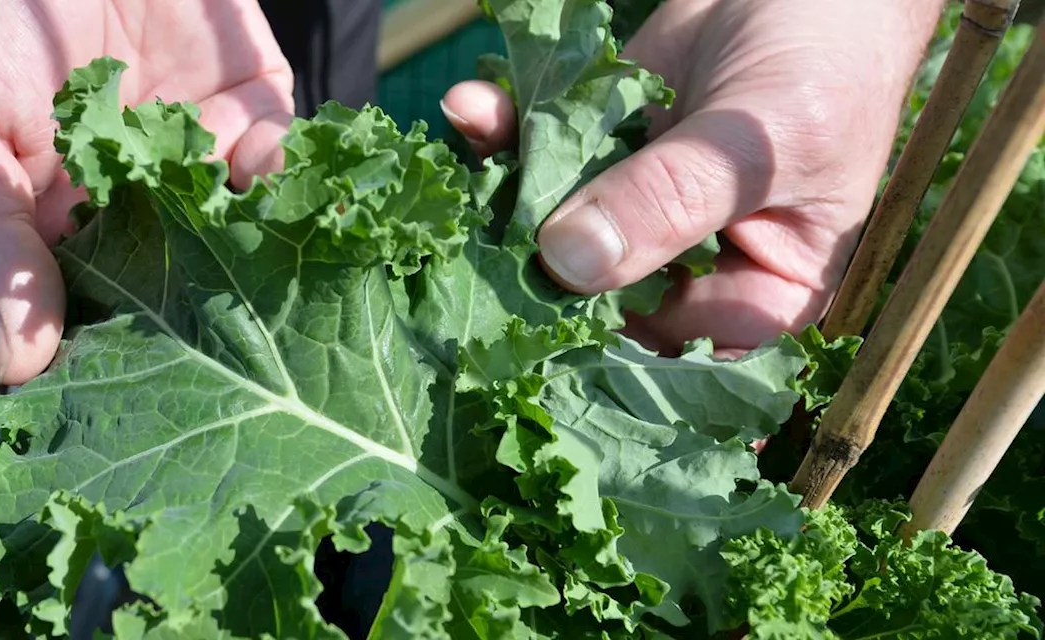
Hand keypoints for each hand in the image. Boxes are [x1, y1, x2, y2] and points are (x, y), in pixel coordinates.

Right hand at [0, 0, 293, 383]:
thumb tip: (16, 367)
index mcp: (62, 218)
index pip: (96, 306)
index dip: (118, 348)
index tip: (138, 392)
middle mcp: (140, 196)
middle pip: (185, 279)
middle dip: (203, 317)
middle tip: (218, 356)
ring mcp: (201, 147)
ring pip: (245, 227)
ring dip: (257, 256)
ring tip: (263, 283)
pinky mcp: (254, 97)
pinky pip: (288, 158)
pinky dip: (294, 182)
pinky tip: (292, 204)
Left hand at [442, 0, 945, 355]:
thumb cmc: (826, 67)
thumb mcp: (757, 141)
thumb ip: (669, 201)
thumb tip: (568, 261)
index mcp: (761, 295)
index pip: (677, 351)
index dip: (609, 345)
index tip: (543, 326)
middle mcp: (692, 268)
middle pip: (601, 302)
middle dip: (538, 278)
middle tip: (476, 257)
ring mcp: (636, 213)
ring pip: (557, 232)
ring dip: (504, 204)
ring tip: (464, 180)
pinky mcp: (601, 156)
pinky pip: (542, 161)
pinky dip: (503, 137)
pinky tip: (473, 108)